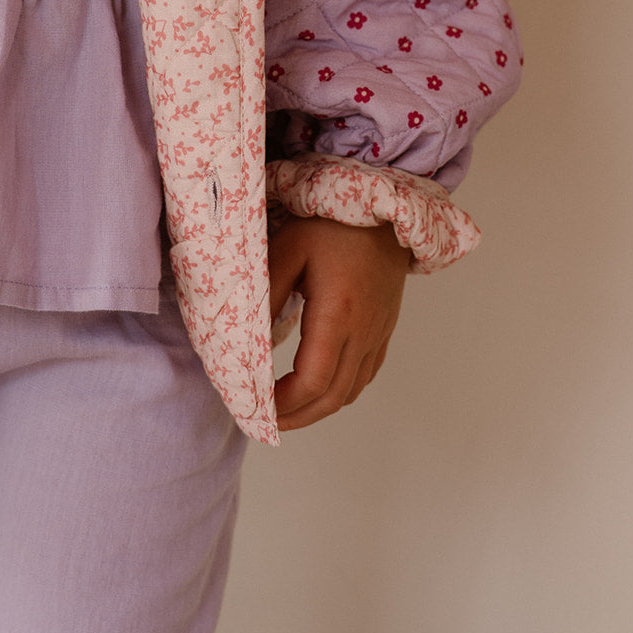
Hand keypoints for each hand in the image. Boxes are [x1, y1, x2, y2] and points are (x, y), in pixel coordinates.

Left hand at [268, 214, 411, 430]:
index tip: (257, 404)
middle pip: (332, 398)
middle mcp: (364, 331)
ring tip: (286, 409)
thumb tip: (247, 343)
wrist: (383, 211)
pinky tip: (319, 388)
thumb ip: (266, 298)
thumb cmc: (331, 225)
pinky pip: (365, 375)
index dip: (283, 404)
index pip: (312, 381)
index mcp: (338, 314)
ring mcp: (379, 333)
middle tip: (265, 421)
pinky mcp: (385, 329)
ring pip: (351, 392)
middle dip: (296, 417)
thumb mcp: (287, 251)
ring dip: (318, 409)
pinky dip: (340, 392)